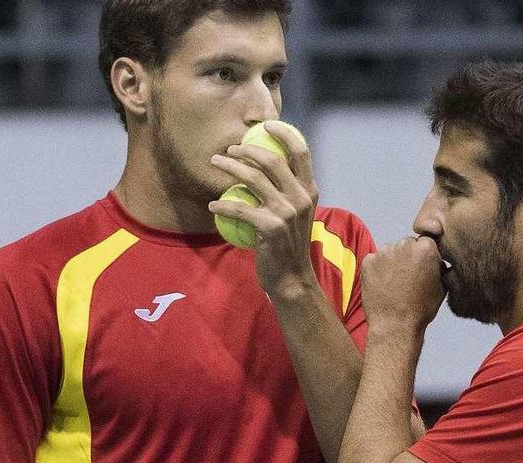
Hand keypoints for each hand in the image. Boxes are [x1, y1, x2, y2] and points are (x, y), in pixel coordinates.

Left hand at [208, 122, 318, 297]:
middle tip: (230, 149)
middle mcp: (301, 197)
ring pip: (252, 179)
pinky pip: (239, 208)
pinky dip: (222, 206)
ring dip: (229, 167)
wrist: (292, 278)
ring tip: (215, 163)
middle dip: (247, 149)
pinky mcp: (271, 227)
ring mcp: (287, 212)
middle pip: (271, 160)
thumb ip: (287, 191)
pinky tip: (213, 206)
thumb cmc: (288, 244)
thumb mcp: (295, 214)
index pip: (301, 151)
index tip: (266, 125)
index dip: (284, 133)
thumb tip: (265, 165)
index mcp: (309, 190)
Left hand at [361, 236, 445, 335]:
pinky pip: (374, 260)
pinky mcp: (368, 261)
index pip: (426, 241)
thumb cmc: (420, 309)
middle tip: (408, 277)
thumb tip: (438, 260)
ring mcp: (384, 252)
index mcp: (426, 248)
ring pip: (390, 251)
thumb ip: (440, 266)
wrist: (395, 325)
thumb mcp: (442, 286)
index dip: (424, 255)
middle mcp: (404, 245)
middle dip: (408, 256)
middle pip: (407, 244)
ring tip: (395, 284)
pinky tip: (383, 285)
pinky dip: (377, 269)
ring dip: (392, 262)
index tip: (422, 267)